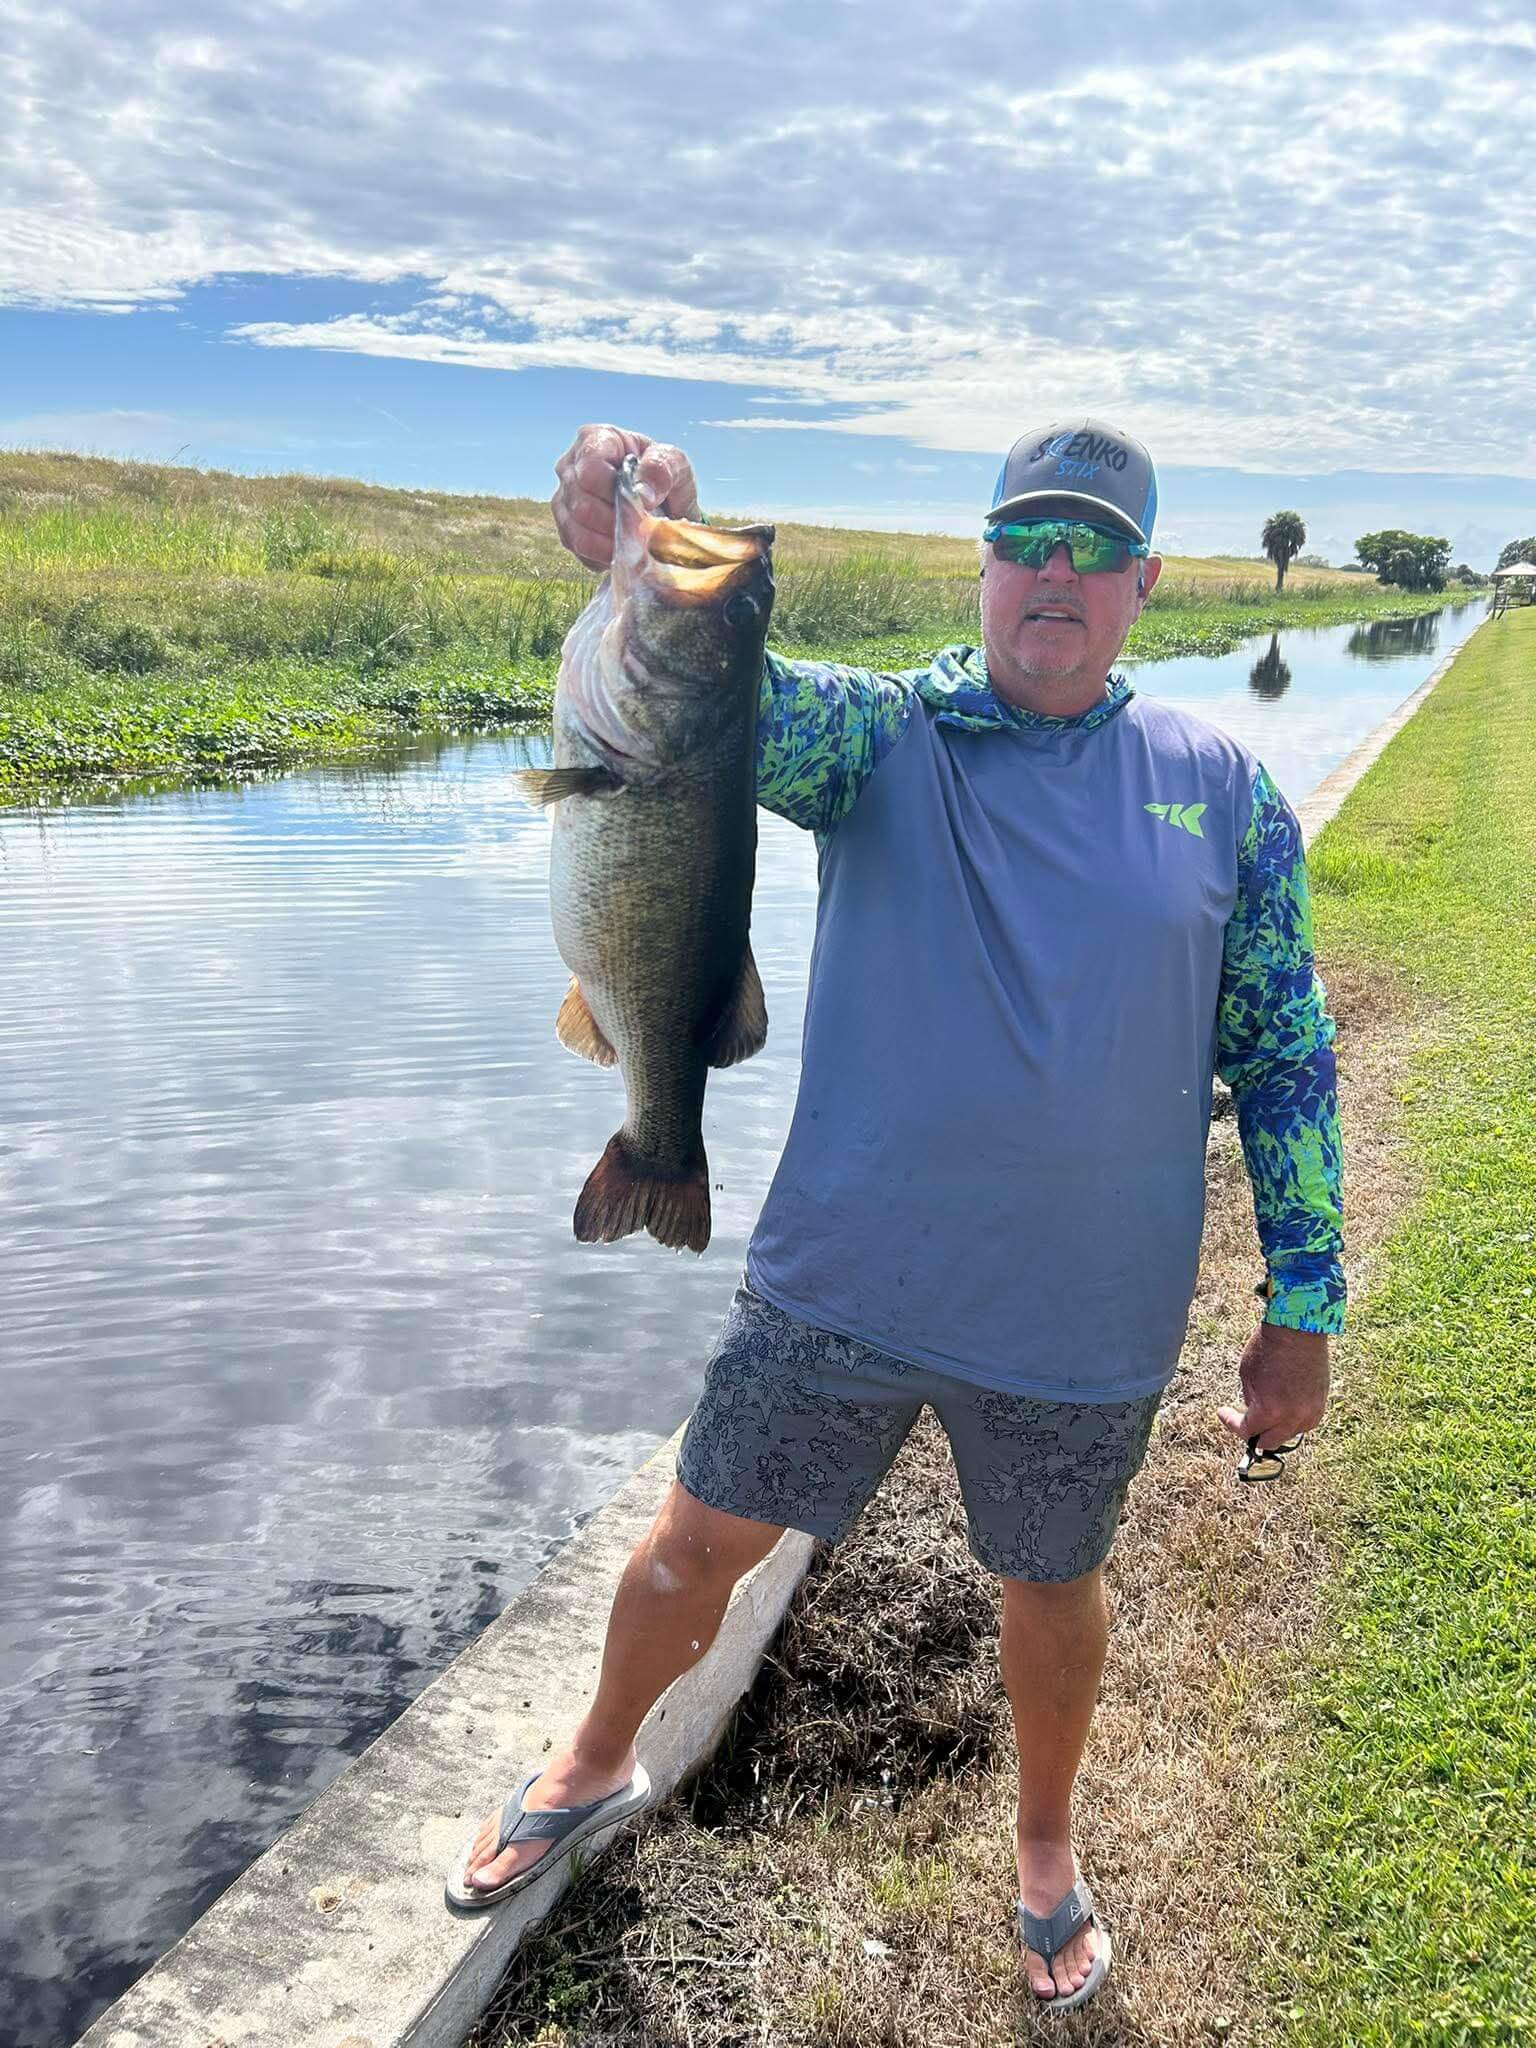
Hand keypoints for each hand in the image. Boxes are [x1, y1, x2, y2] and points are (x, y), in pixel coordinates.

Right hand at [551, 424, 700, 569]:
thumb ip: (661, 469)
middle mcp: (570, 467)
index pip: (589, 468)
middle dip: (615, 521)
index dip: (612, 491)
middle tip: (640, 524)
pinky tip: (621, 546)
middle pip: (581, 503)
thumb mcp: (674, 464)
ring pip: (575, 530)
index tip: (638, 500)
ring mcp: (564, 499)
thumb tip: (641, 495)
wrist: (663, 507)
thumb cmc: (664, 477)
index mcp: (595, 440)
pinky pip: (577, 548)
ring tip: (633, 538)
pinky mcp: (566, 530)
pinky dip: (603, 554)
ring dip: (610, 541)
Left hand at [1218, 1321, 1329, 1452]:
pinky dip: (1292, 1421)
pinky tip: (1282, 1409)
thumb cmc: (1268, 1347)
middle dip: (1253, 1435)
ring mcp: (1310, 1412)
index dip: (1231, 1424)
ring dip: (1275, 1429)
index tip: (1223, 1413)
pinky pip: (1304, 1423)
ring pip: (1289, 1434)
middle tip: (1243, 1423)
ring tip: (1264, 1414)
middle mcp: (1292, 1418)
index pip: (1247, 1431)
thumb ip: (1250, 1400)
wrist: (1298, 1328)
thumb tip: (1253, 1413)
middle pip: (1270, 1442)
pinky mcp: (1321, 1404)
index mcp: (1269, 1411)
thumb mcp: (1246, 1375)